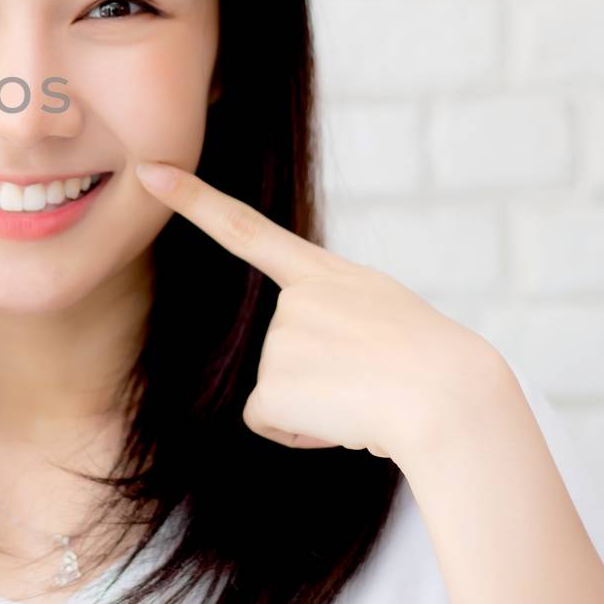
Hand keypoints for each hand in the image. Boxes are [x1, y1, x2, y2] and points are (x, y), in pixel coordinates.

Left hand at [133, 160, 505, 464]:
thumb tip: (318, 364)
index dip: (193, 200)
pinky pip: (270, 420)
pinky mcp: (270, 384)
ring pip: (280, 391)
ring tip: (367, 398)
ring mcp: (280, 338)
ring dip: (320, 407)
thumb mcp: (390, 316)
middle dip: (321, 379)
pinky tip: (344, 421)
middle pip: (281, 354)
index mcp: (328, 276)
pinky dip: (302, 432)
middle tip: (375, 380)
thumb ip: (339, 316)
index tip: (149, 170)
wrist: (454, 400)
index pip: (247, 228)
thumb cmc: (438, 369)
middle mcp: (296, 300)